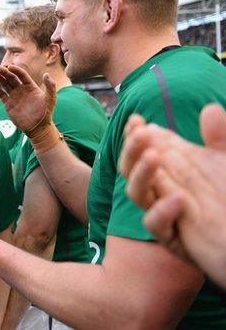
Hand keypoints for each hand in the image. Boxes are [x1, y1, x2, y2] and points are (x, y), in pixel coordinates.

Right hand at [0, 65, 56, 136]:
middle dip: (5, 72)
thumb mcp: (50, 99)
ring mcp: (15, 97)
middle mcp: (22, 90)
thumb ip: (50, 86)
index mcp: (30, 86)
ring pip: (5, 85)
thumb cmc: (46, 113)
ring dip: (0, 79)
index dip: (16, 70)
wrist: (38, 127)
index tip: (10, 67)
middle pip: (12, 78)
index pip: (22, 75)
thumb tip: (47, 74)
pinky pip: (2, 95)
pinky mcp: (9, 105)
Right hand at [119, 104, 225, 282]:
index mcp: (166, 172)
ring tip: (155, 156)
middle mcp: (158, 192)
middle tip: (141, 132)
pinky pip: (155, 225)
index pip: (143, 150)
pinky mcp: (171, 238)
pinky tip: (178, 198)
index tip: (137, 119)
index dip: (135, 135)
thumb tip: (210, 109)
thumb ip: (220, 139)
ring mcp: (162, 215)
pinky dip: (163, 211)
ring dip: (142, 174)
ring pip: (136, 194)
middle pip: (131, 169)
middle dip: (132, 150)